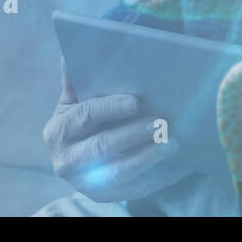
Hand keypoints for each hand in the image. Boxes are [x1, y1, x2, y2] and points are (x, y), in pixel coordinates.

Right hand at [43, 57, 189, 202]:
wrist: (80, 152)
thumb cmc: (86, 116)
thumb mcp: (77, 97)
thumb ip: (78, 76)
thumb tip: (76, 45)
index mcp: (59, 129)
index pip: (84, 116)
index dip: (109, 108)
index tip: (135, 101)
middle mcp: (66, 160)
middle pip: (102, 147)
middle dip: (133, 135)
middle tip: (162, 123)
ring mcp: (85, 182)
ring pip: (119, 173)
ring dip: (148, 158)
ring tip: (174, 143)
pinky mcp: (105, 196)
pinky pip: (136, 190)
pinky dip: (160, 178)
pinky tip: (181, 165)